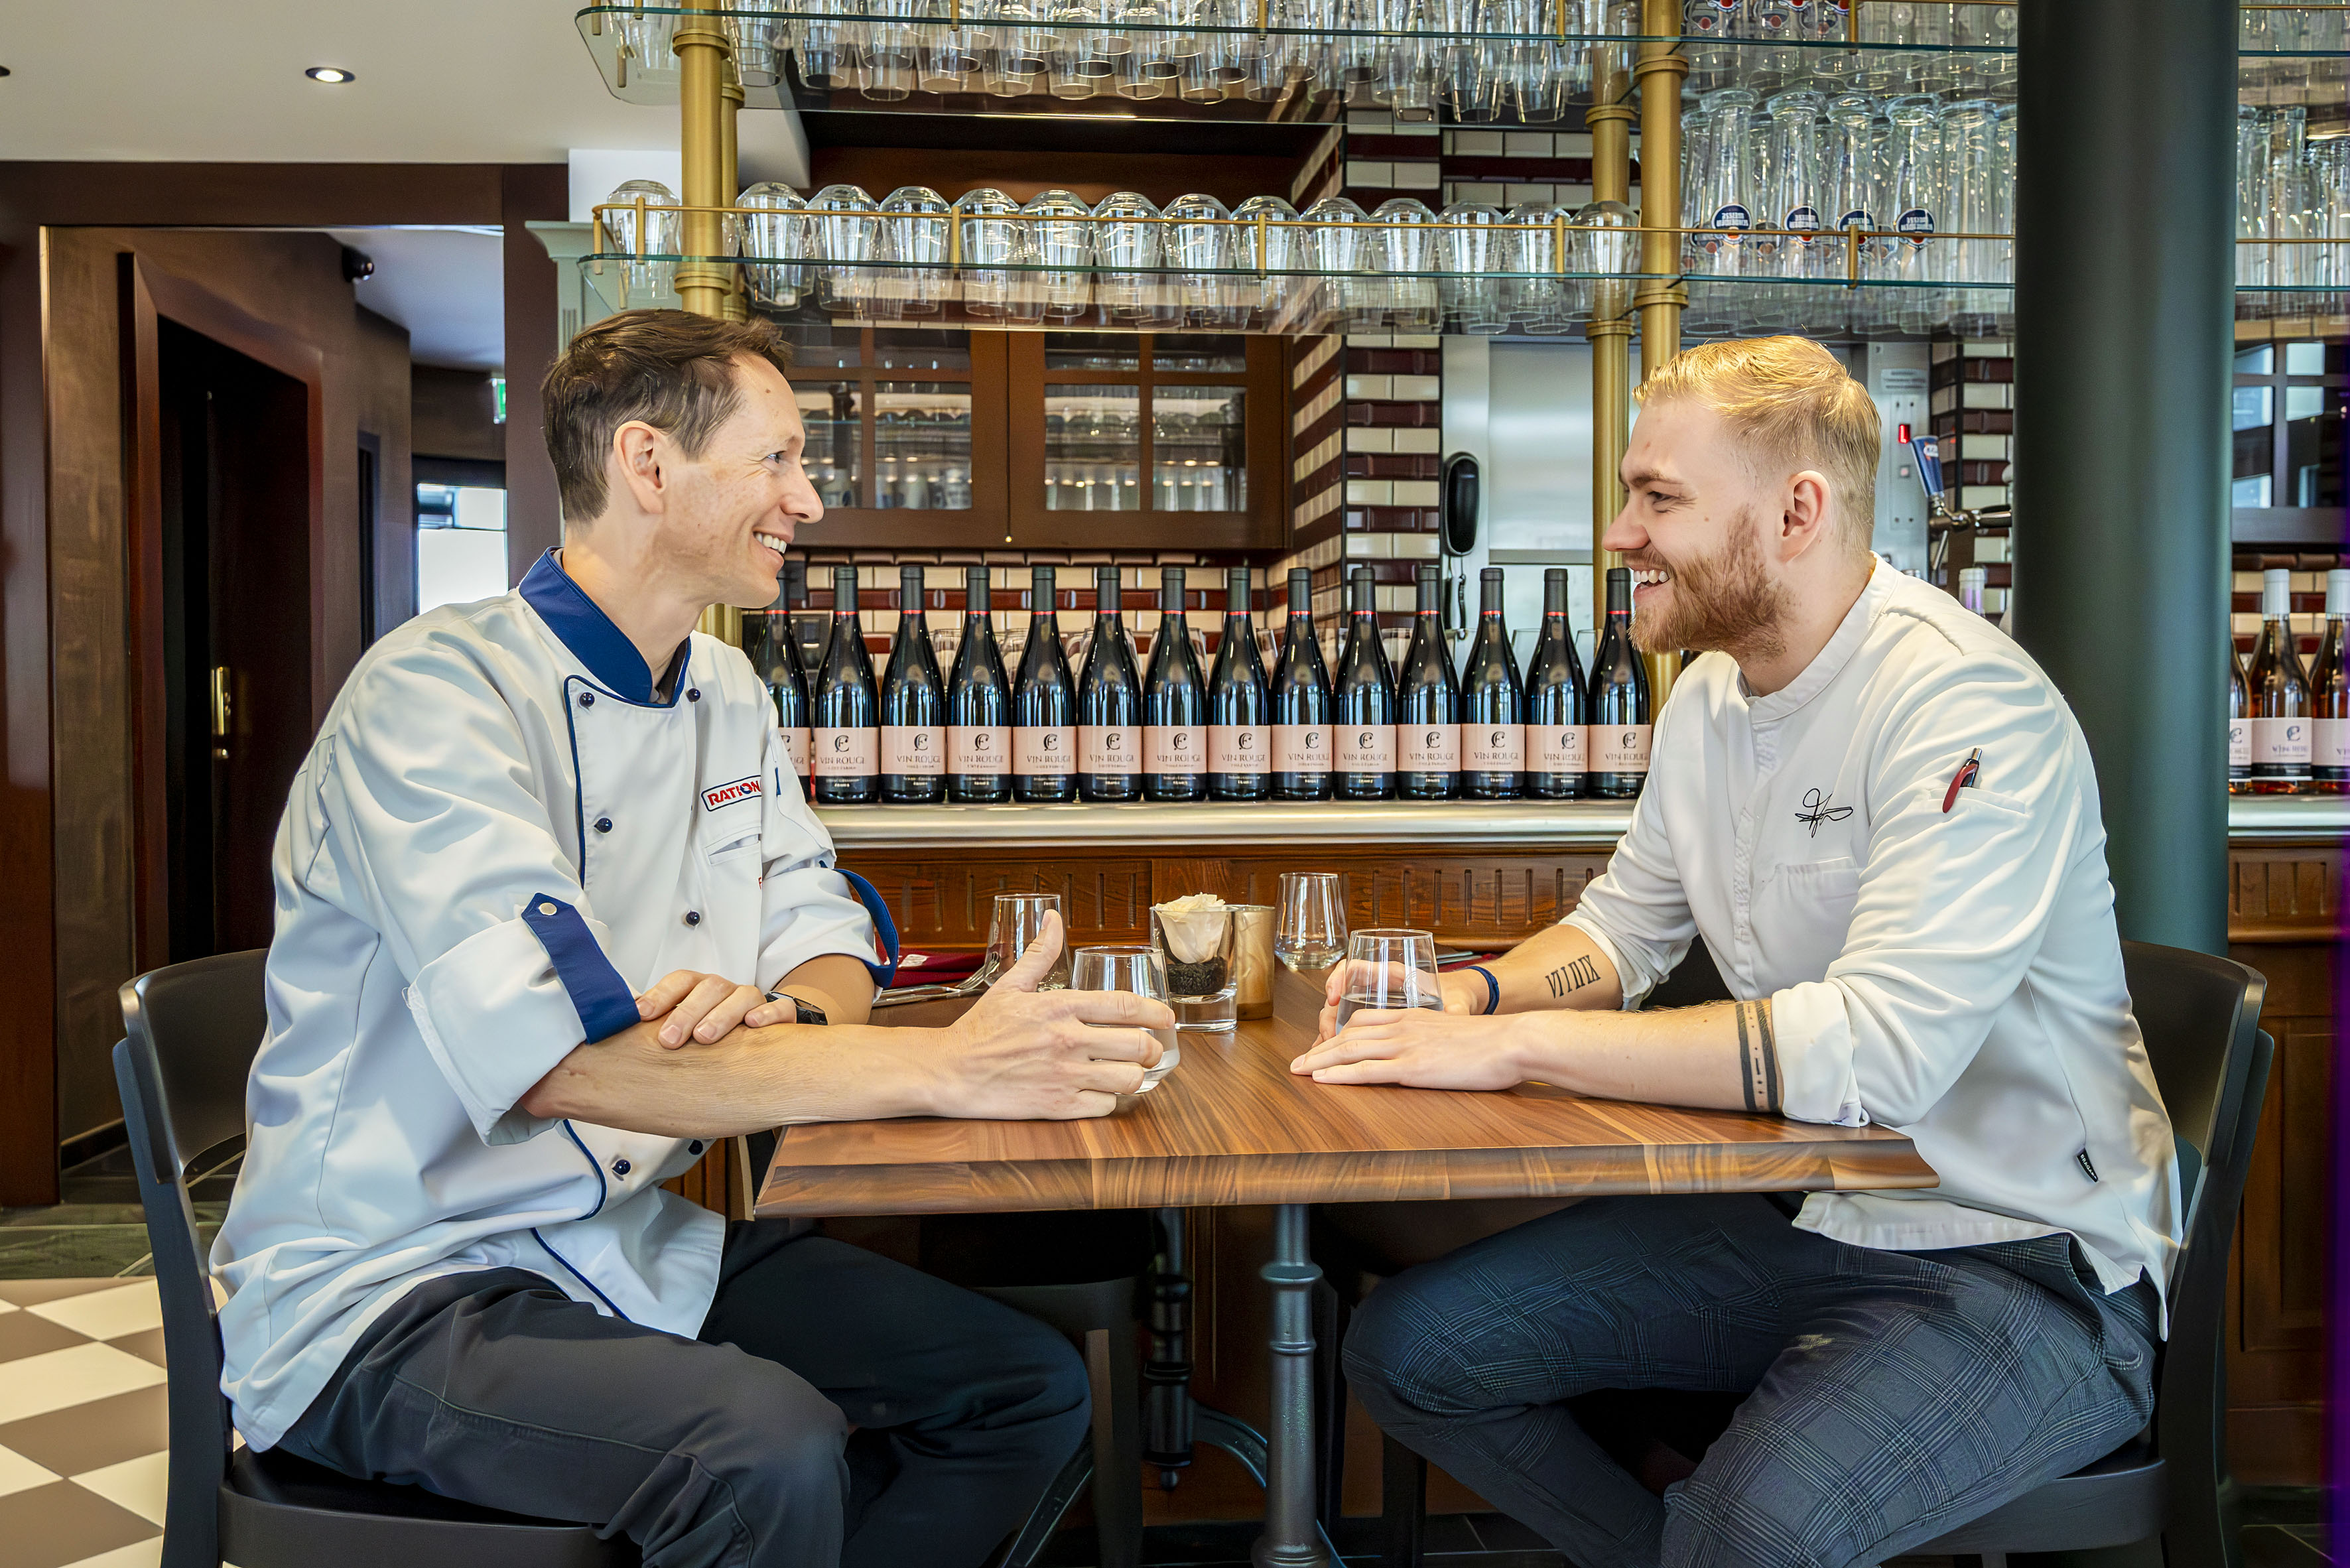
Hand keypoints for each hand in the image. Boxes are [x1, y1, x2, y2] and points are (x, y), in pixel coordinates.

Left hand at [638, 970, 785, 1047]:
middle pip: (708, 988)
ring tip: (704, 1037)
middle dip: (686, 1012)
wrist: (758, 1036)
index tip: (641, 1014)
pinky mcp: (780, 1015)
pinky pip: (780, 1009)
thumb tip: (621, 1031)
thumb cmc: (710, 1032)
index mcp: (699, 988)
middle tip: (669, 1039)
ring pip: (742, 996)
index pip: (680, 980)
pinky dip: (768, 1014)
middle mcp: (726, 990)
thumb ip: (659, 1027)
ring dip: (721, 1015)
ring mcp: (753, 1001)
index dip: (660, 995)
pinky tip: (753, 1025)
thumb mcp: (683, 1028)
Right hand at [928, 910, 1174, 1119]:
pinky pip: (1104, 1106)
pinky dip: (1108, 1100)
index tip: (1167, 1018)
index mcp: (1060, 1006)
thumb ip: (1039, 953)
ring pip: (1128, 1079)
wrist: (950, 1071)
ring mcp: (1064, 1075)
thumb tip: (1053, 919)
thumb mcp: (1010, 985)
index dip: (1156, 1013)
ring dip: (1135, 1076)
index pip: (1125, 1006)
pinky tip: (1100, 1092)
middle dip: (1153, 1049)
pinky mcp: (1057, 1107)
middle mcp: (1068, 1041)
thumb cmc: (980, 1029)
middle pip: (1138, 1046)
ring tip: (1130, 1072)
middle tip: (1150, 1050)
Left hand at [1291, 1007, 1530, 1091]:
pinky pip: (1367, 1070)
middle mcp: (1404, 1026)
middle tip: (1297, 1062)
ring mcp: (1407, 1045)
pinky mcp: (1414, 1067)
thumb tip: (1431, 1055)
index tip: (1322, 1045)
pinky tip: (1321, 1079)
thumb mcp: (1456, 1035)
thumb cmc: (1493, 1042)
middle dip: (1319, 1049)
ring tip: (1298, 1071)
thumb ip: (1436, 1041)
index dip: (1338, 1033)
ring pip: (1350, 1050)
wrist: (1513, 1041)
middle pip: (1349, 1034)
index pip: (1364, 1020)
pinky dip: (1340, 1074)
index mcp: (1413, 1017)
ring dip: (1319, 1061)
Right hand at [1315, 960, 1479, 1044]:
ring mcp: (1371, 1003)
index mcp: (1394, 974)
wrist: (1458, 1000)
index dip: (1338, 979)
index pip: (1356, 967)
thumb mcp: (1455, 1000)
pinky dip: (1335, 1040)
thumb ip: (1455, 1008)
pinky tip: (1329, 1056)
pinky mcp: (1373, 1021)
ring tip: (1325, 1049)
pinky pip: (1346, 1027)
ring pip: (1339, 1013)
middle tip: (1327, 1035)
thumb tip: (1456, 1013)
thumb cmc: (1454, 994)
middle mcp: (1377, 986)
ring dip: (1329, 1031)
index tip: (1335, 997)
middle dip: (1328, 1015)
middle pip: (1340, 995)